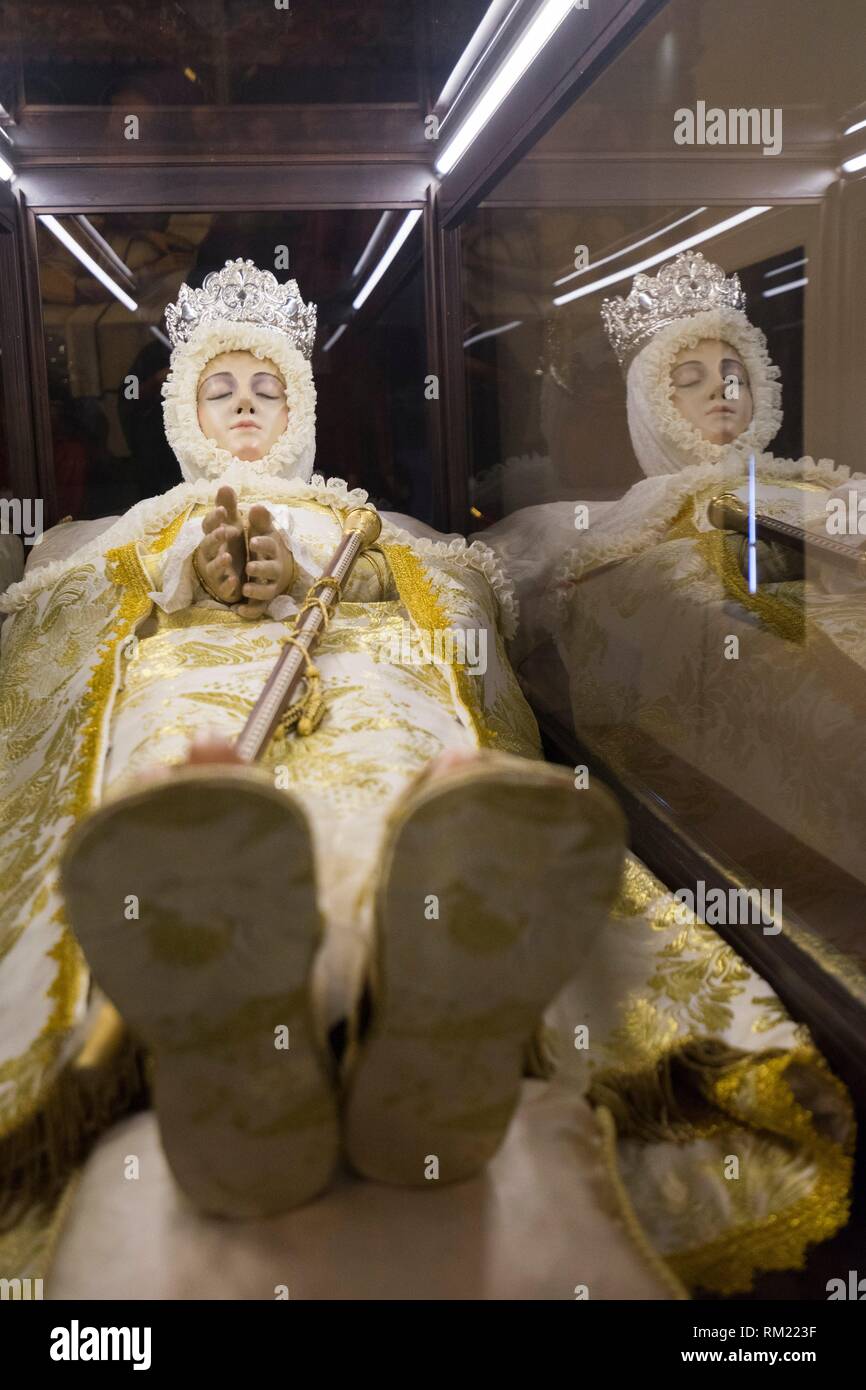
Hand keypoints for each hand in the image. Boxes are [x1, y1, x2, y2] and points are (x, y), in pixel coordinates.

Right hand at [195, 485, 245, 603]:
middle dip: (215, 538)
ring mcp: (214, 572)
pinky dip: (227, 585)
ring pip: (213, 567)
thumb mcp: (231, 524)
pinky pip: (223, 588)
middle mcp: (209, 554)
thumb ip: (228, 507)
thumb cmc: (230, 545)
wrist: (233, 573)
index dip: (214, 518)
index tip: (223, 510)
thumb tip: (224, 485)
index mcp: (212, 537)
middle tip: (225, 531)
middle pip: (207, 545)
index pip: (208, 526)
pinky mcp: (222, 588)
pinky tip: (235, 581)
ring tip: (228, 556)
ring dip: (219, 562)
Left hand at [237, 503, 294, 619]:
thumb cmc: (265, 545)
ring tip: (245, 589)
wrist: (278, 566)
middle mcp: (274, 568)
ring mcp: (269, 586)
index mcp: (272, 550)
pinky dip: (250, 611)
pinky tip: (238, 610)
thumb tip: (257, 506)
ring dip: (257, 591)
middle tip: (249, 567)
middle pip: (271, 570)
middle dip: (261, 569)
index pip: (271, 546)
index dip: (263, 544)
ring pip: (267, 592)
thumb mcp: (261, 530)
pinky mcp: (263, 600)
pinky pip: (259, 609)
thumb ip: (258, 519)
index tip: (253, 540)